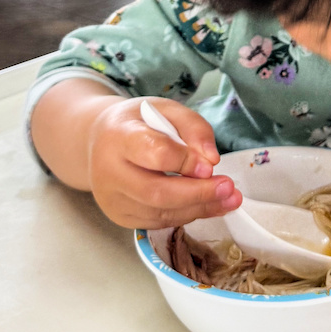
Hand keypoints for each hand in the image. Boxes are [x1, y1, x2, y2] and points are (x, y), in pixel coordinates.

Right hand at [83, 96, 239, 228]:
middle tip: (229, 188)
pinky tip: (208, 205)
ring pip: (160, 212)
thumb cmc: (138, 123)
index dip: (184, 162)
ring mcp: (112, 199)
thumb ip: (193, 128)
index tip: (210, 165)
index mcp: (119, 136)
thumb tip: (211, 160)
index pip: (153, 153)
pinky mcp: (120, 216)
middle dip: (198, 194)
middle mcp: (109, 172)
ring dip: (199, 208)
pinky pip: (159, 221)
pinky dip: (187, 214)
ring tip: (229, 199)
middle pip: (156, 192)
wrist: (101, 141)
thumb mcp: (167, 110)